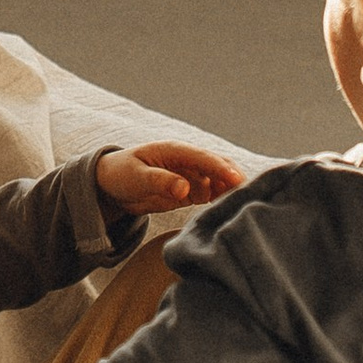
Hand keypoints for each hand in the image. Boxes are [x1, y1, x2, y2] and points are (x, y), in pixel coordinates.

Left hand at [94, 139, 241, 215]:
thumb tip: (184, 189)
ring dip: (232, 190)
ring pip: (219, 181)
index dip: (221, 169)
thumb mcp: (137, 178)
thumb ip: (160, 182)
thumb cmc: (121, 174)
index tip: (238, 180)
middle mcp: (187, 161)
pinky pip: (212, 194)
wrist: (112, 185)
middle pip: (218, 166)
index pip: (204, 158)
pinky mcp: (191, 191)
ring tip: (245, 206)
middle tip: (251, 195)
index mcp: (175, 151)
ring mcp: (191, 175)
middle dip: (235, 178)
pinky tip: (230, 211)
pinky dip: (223, 200)